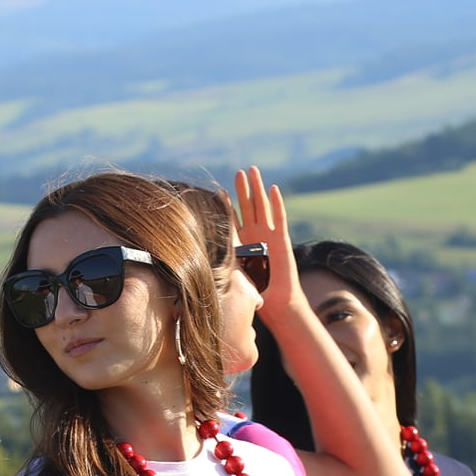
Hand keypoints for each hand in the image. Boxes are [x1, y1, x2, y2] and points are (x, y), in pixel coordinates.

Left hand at [232, 165, 302, 322]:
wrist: (276, 304)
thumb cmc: (255, 296)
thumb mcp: (233, 279)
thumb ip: (220, 272)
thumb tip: (193, 274)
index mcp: (244, 245)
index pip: (234, 221)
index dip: (228, 207)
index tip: (219, 192)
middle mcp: (257, 237)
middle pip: (249, 208)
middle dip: (243, 190)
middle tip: (238, 172)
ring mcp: (270, 236)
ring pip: (263, 207)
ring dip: (257, 189)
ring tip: (253, 171)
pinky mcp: (282, 240)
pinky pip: (279, 218)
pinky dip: (276, 203)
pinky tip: (273, 189)